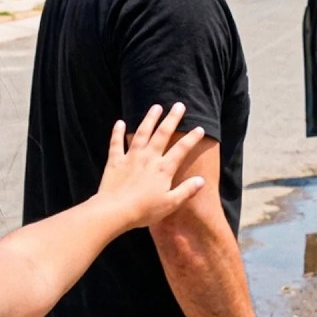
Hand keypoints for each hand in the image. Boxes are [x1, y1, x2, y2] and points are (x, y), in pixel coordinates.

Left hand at [96, 103, 204, 229]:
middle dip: (172, 119)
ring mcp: (131, 157)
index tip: (200, 128)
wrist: (115, 211)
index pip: (181, 149)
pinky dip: (117, 132)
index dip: (192, 138)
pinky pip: (116, 143)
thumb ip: (186, 190)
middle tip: (179, 105)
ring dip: (149, 119)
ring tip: (156, 107)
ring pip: (141, 133)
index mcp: (163, 169)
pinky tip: (119, 122)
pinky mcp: (115, 161)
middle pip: (162, 134)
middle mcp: (149, 158)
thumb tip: (201, 180)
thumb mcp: (170, 204)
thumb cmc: (144, 210)